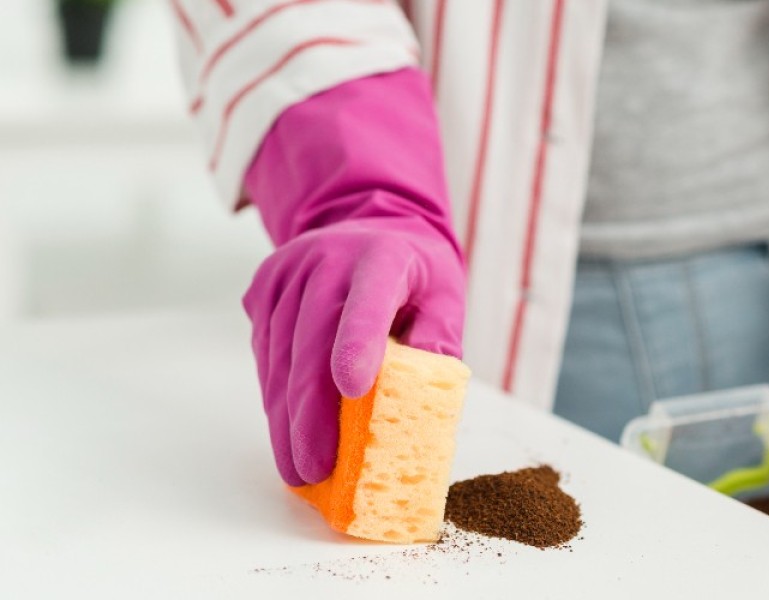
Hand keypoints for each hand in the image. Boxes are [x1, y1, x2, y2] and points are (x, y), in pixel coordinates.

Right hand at [240, 68, 461, 484]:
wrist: (368, 222)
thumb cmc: (415, 273)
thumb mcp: (446, 296)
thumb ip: (439, 340)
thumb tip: (424, 396)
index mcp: (383, 258)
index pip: (367, 301)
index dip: (358, 343)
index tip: (353, 390)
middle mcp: (328, 259)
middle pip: (312, 340)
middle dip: (310, 411)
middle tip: (314, 467)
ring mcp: (289, 272)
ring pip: (280, 354)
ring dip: (285, 417)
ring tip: (297, 468)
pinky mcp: (264, 288)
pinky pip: (266, 352)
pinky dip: (275, 397)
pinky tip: (285, 434)